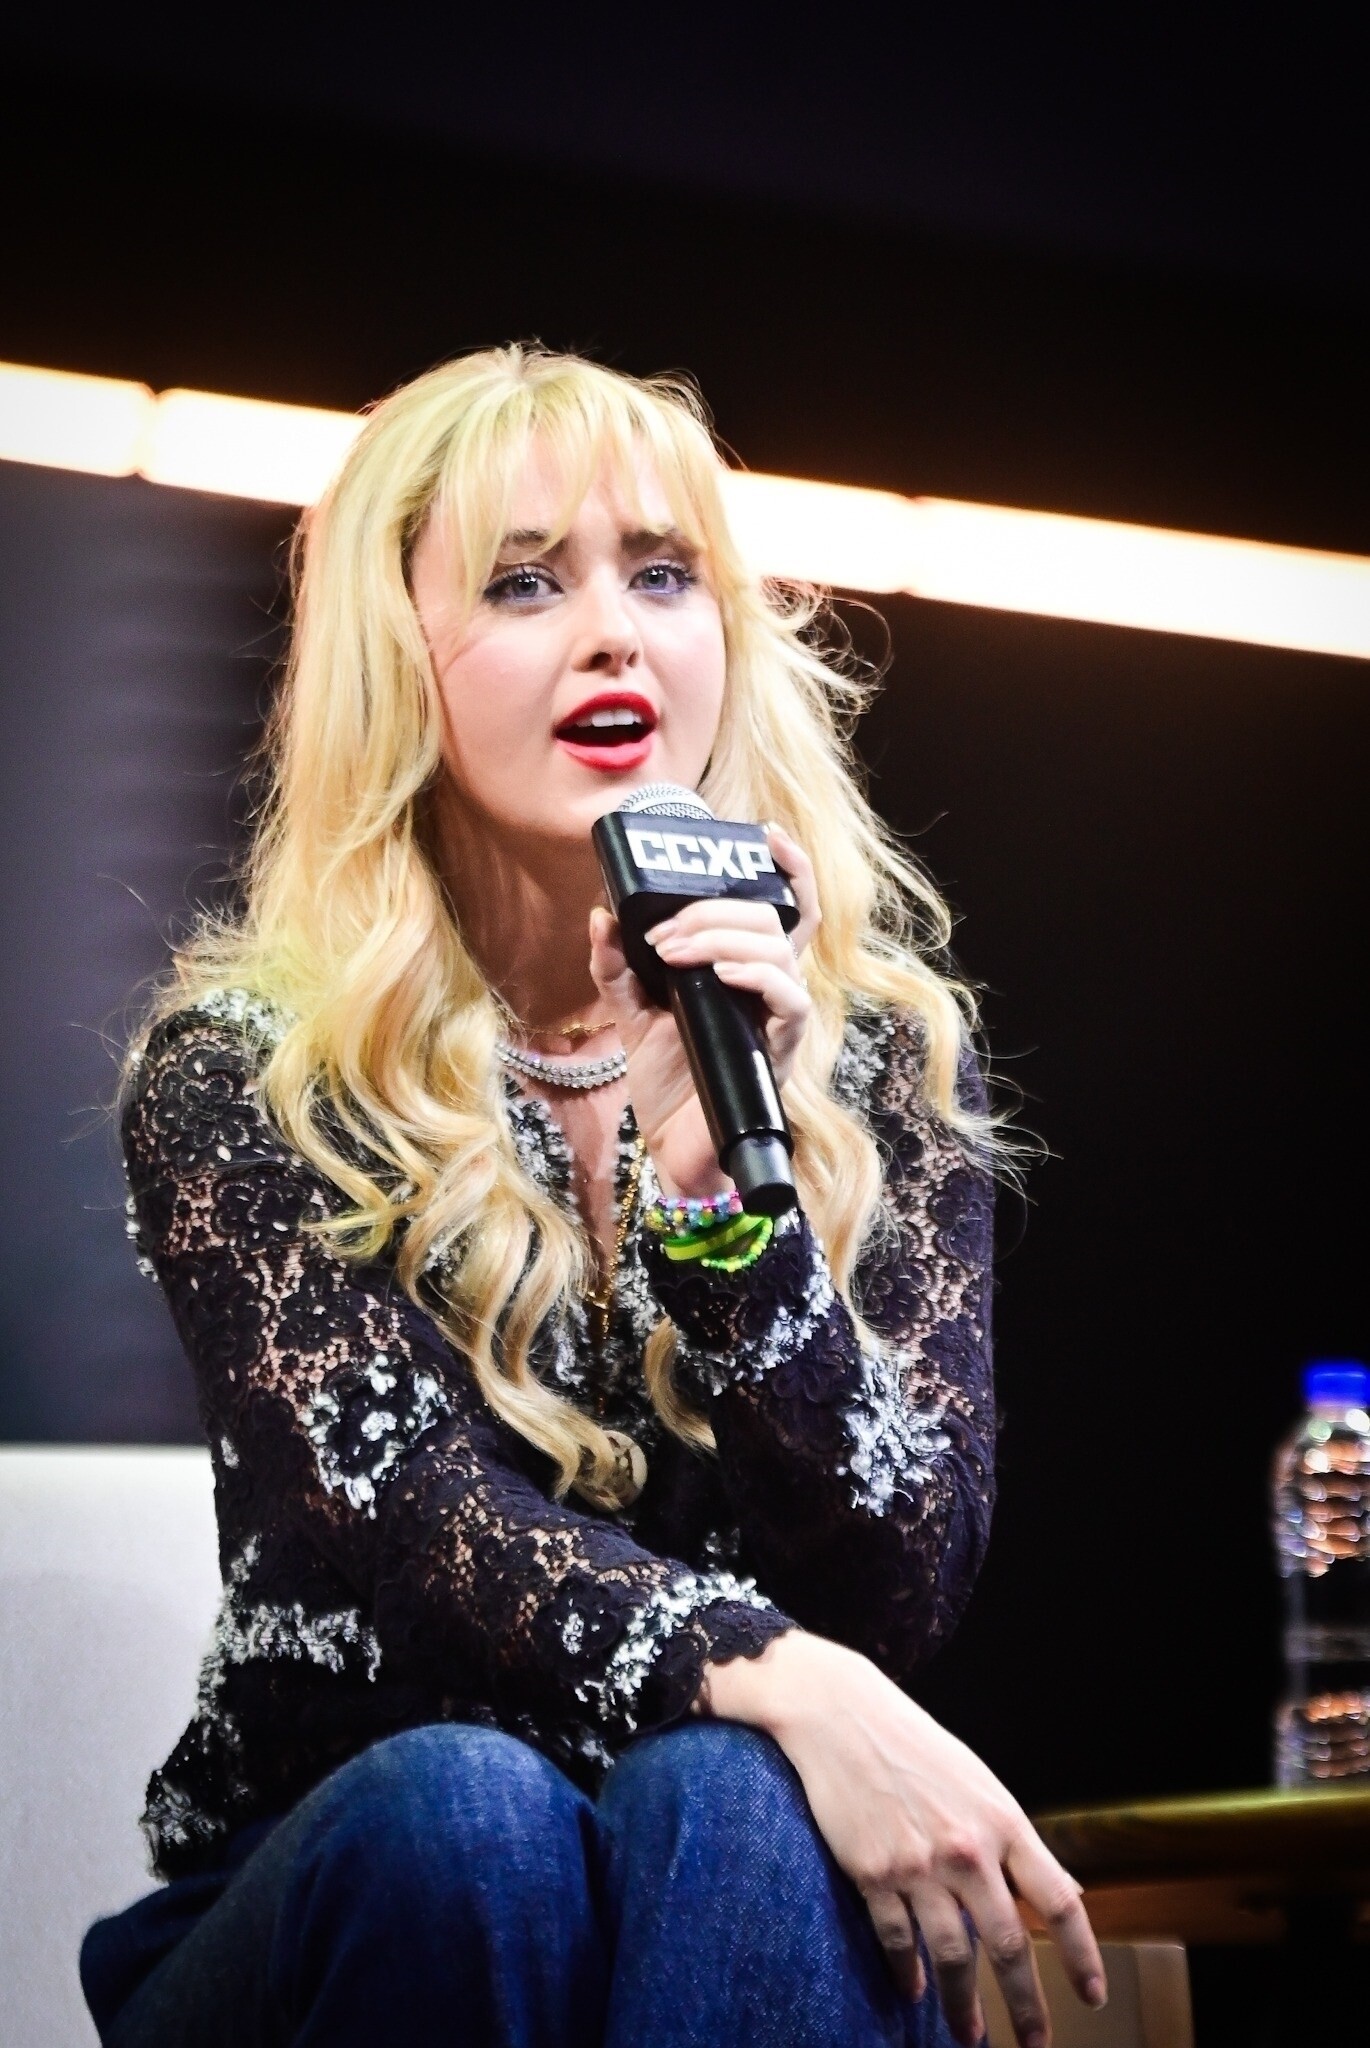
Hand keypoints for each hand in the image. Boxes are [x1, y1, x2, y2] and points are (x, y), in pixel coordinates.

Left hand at [588, 823, 820, 1196]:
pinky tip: (720, 973)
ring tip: (671, 952)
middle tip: (663, 932)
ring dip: (720, 937)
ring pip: (777, 949)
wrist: (671, 1148)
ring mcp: (779, 1018)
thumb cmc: (667, 1080)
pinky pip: (790, 999)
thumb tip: (602, 915)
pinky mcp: (780, 1050)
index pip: (787, 908)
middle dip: (712, 911)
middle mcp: (771, 988)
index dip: (788, 867)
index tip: (764, 833)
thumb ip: (617, 965)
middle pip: (770, 918)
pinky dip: (757, 975)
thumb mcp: (631, 1012)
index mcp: (746, 971)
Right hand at [704, 1632, 1106, 2047]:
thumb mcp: (980, 1785)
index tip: (1091, 1996)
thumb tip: (1067, 1892)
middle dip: (1026, 2005)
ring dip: (962, 2005)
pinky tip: (913, 1991)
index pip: (1057, 1901)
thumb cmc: (916, 1747)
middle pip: (1008, 1945)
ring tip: (971, 2037)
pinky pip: (897, 1939)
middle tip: (1036, 2045)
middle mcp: (967, 1848)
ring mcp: (918, 1863)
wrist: (841, 1715)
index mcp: (1002, 1822)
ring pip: (952, 1955)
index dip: (1080, 1954)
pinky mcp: (873, 1872)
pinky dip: (907, 1971)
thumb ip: (1018, 1843)